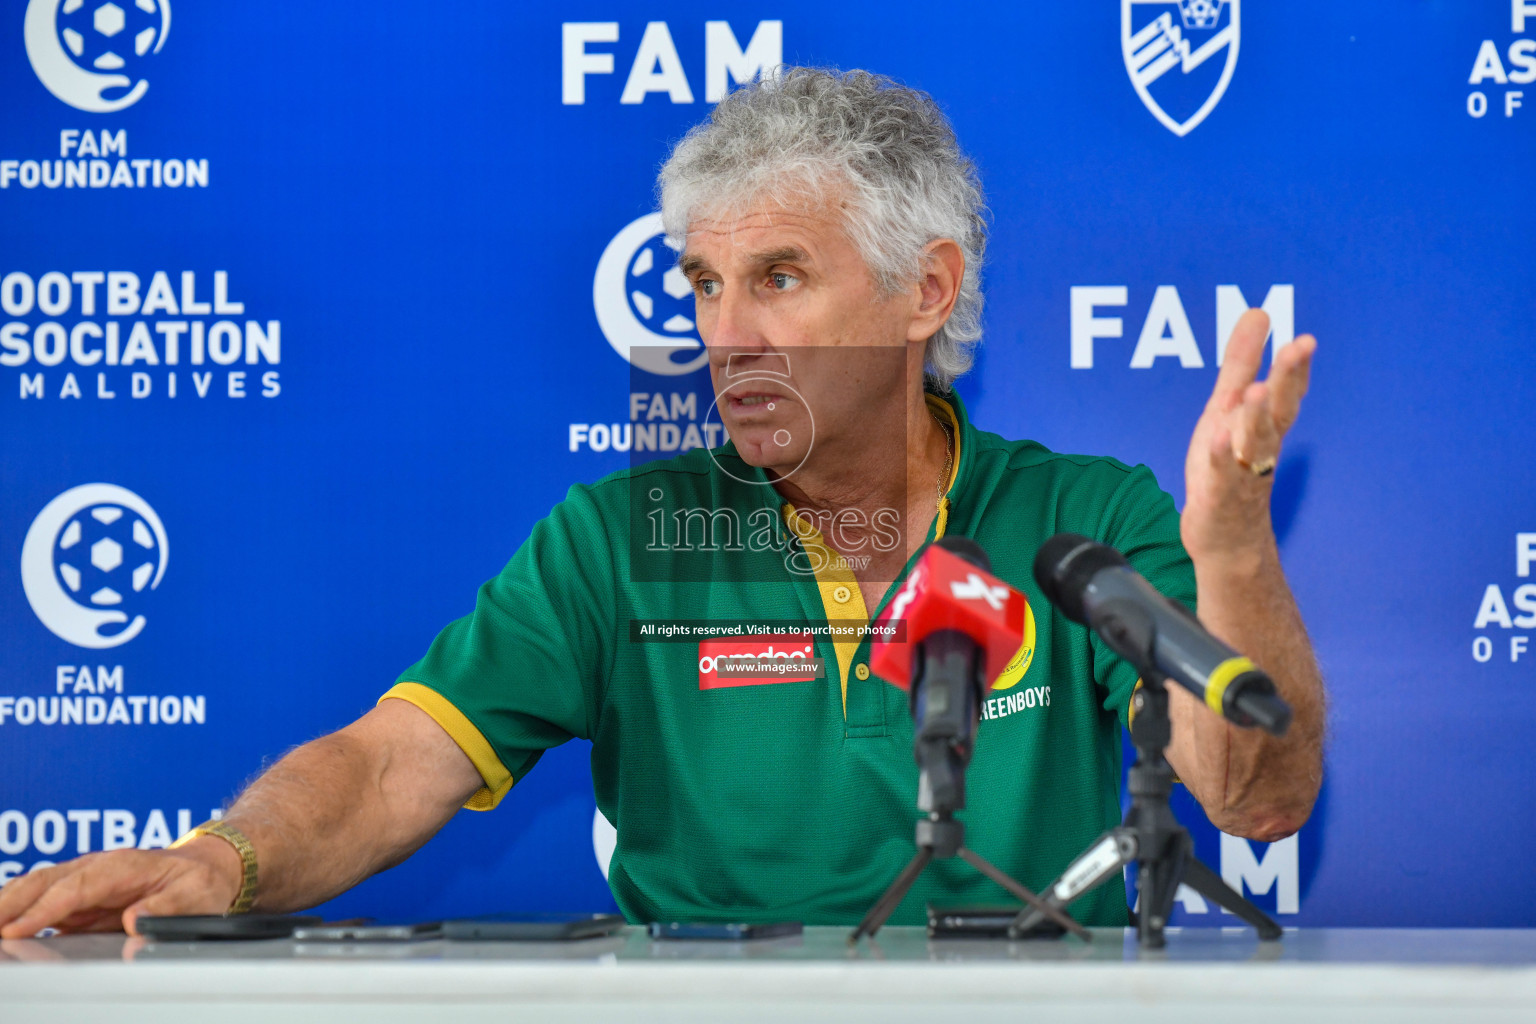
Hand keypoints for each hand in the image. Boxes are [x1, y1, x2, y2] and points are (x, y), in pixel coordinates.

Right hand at [0, 837, 241, 937]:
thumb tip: (132, 919)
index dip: (46, 909)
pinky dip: (18, 909)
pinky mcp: (82, 894)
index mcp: (124, 866)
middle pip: (46, 881)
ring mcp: (87, 880)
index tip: (18, 929)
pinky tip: (4, 924)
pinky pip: (44, 899)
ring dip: (9, 904)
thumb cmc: (200, 881)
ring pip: (38, 887)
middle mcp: (98, 868)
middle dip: (12, 903)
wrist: (206, 867)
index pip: (77, 887)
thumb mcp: (196, 895)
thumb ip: (165, 906)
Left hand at [1182, 309, 1315, 565]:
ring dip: (1257, 415)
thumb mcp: (1228, 408)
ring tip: (1257, 388)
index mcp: (1263, 425)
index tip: (1305, 340)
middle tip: (1299, 347)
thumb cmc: (1227, 467)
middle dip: (1289, 380)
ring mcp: (1243, 474)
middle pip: (1279, 411)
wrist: (1226, 538)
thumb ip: (1242, 364)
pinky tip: (1219, 435)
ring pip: (1255, 442)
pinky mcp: (1220, 497)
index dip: (1296, 368)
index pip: (1287, 393)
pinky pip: (1223, 475)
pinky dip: (1221, 456)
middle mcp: (1260, 448)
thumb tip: (1258, 312)